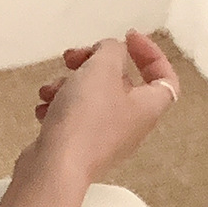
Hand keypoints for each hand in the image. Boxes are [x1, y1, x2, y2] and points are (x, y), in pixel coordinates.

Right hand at [32, 29, 180, 182]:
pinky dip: (58, 108)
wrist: (54, 169)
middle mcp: (130, 125)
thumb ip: (110, 50)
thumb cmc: (85, 120)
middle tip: (72, 57)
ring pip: (90, 100)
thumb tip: (109, 52)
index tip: (126, 37)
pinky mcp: (77, 149)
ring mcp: (103, 140)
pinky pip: (72, 120)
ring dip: (68, 85)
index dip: (150, 52)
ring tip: (50, 88)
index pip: (163, 76)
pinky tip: (43, 108)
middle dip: (93, 65)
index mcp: (147, 107)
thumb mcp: (102, 68)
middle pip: (118, 84)